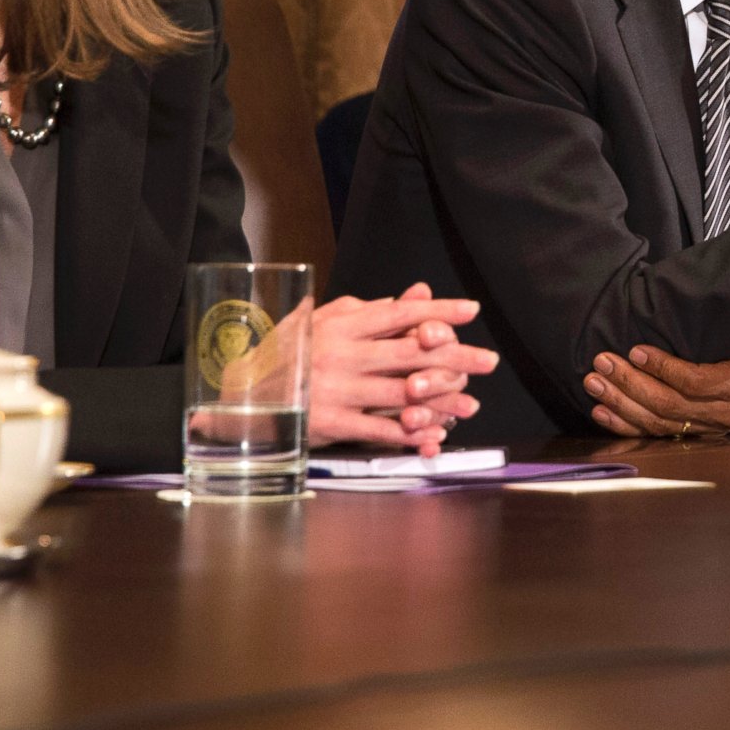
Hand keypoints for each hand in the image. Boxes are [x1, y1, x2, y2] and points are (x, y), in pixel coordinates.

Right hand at [306, 282, 498, 452]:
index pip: (399, 314)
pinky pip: (378, 429)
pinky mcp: (330, 423)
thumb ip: (371, 309)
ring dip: (441, 400)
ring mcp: (336, 390)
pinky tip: (434, 434)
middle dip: (455, 356)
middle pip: (409, 354)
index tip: (471, 311)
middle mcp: (341, 354)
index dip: (438, 311)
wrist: (240, 395)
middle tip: (489, 360)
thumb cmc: (288, 353)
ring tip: (470, 404)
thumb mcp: (325, 320)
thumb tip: (416, 294)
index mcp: (341, 325)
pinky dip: (409, 433)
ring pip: (400, 394)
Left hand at [584, 337, 729, 437]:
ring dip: (620, 403)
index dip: (663, 369)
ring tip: (594, 383)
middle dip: (630, 384)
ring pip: (654, 421)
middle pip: (666, 405)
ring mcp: (701, 429)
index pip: (694, 383)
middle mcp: (716, 416)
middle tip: (603, 363)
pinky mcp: (689, 434)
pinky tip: (601, 412)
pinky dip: (624, 425)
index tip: (636, 351)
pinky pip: (652, 433)